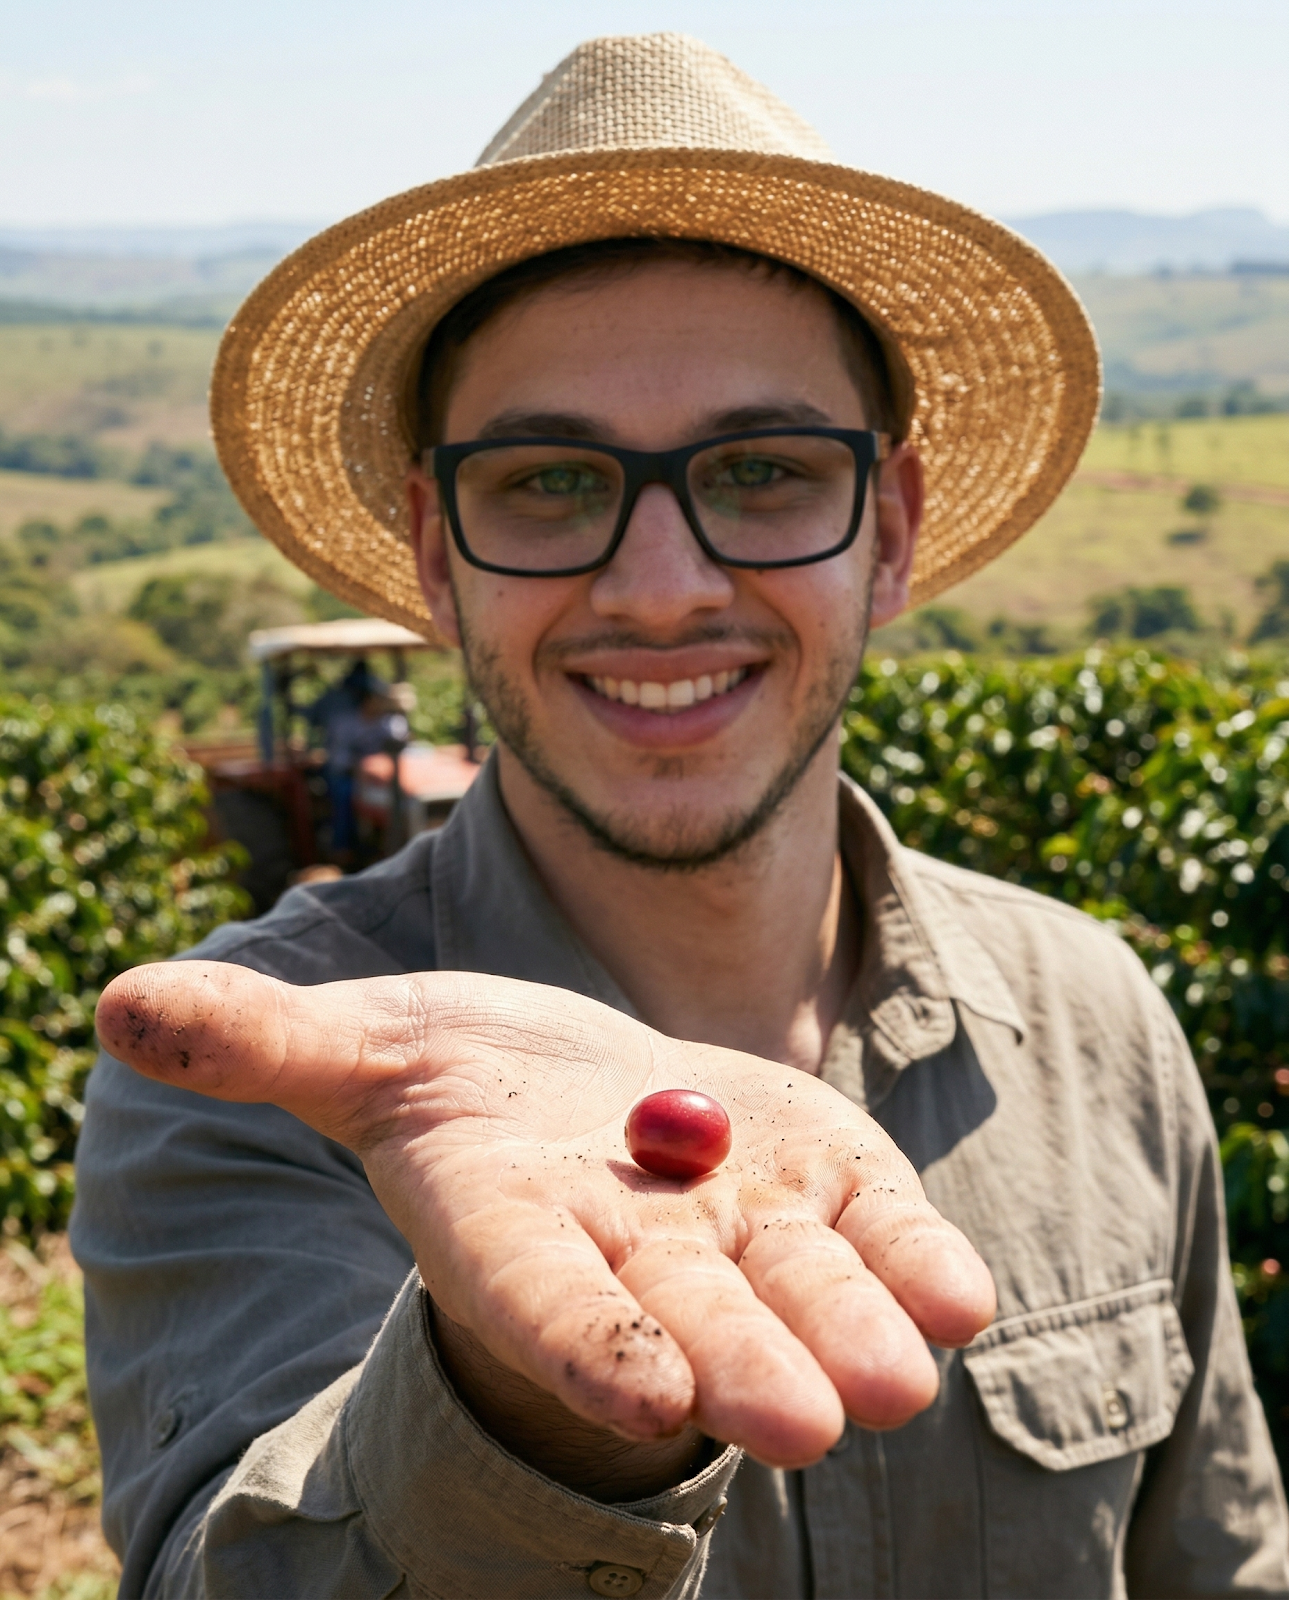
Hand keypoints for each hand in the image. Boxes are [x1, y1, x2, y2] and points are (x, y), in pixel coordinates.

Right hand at [97, 962, 993, 1477]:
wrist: (586, 1100)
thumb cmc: (459, 1085)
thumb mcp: (362, 1050)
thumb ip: (264, 1041)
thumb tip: (125, 1004)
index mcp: (515, 1223)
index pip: (537, 1293)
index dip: (579, 1334)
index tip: (633, 1387)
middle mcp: (632, 1248)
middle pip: (684, 1316)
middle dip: (737, 1364)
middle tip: (803, 1424)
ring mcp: (738, 1221)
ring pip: (798, 1283)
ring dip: (852, 1324)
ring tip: (903, 1376)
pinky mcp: (820, 1176)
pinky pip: (876, 1225)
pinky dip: (915, 1255)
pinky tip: (957, 1292)